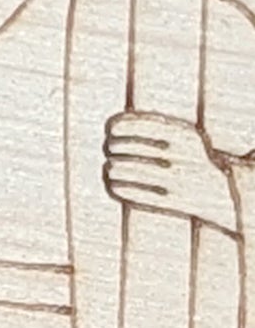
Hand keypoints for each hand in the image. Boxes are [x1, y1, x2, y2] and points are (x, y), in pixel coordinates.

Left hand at [103, 112, 237, 233]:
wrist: (218, 190)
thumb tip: (110, 126)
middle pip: (125, 147)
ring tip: (110, 168)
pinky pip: (133, 193)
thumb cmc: (187, 155)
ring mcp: (177, 180)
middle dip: (112, 147)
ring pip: (123, 171)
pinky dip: (117, 187)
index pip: (136, 126)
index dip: (116, 129)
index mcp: (183, 135)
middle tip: (109, 150)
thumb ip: (150, 125)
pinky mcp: (172, 202)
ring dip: (111, 169)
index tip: (111, 133)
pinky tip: (113, 183)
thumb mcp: (179, 134)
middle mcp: (180, 155)